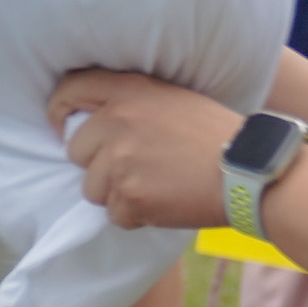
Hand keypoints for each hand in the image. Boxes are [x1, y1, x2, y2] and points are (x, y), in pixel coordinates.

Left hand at [49, 69, 242, 229]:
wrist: (248, 170)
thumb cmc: (216, 136)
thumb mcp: (172, 98)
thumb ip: (132, 103)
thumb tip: (94, 120)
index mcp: (128, 90)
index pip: (69, 91)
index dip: (59, 112)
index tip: (62, 128)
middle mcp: (118, 120)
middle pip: (76, 152)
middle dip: (98, 166)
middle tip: (135, 169)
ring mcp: (121, 159)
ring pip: (91, 189)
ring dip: (117, 195)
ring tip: (155, 186)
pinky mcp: (129, 194)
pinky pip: (114, 215)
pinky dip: (136, 216)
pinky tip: (164, 202)